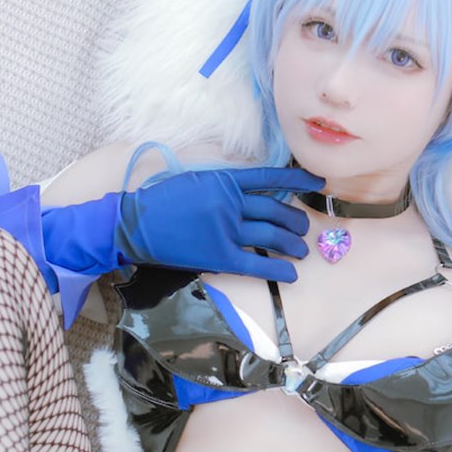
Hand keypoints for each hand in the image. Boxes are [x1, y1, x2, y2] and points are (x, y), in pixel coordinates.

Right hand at [42, 164, 326, 283]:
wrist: (135, 223)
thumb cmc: (162, 201)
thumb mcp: (195, 179)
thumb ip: (225, 183)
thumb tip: (254, 191)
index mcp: (224, 179)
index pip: (270, 178)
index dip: (297, 180)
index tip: (316, 183)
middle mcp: (229, 203)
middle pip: (275, 210)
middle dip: (295, 220)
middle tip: (303, 228)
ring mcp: (225, 230)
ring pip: (270, 236)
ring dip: (291, 243)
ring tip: (301, 249)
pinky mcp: (218, 256)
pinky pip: (256, 263)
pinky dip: (277, 268)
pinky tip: (291, 273)